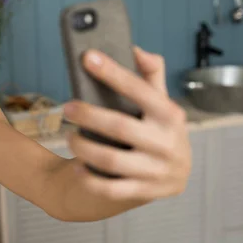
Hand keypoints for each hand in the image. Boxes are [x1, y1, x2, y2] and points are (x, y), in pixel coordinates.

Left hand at [64, 47, 191, 202]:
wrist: (175, 172)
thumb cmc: (160, 128)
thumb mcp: (161, 101)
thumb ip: (152, 74)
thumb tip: (136, 50)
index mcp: (170, 115)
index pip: (140, 89)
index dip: (112, 72)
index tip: (88, 58)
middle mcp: (166, 143)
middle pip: (120, 127)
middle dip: (88, 116)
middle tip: (67, 108)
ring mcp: (156, 171)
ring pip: (110, 160)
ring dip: (83, 148)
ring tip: (69, 137)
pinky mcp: (144, 192)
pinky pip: (111, 189)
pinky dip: (89, 178)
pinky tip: (77, 166)